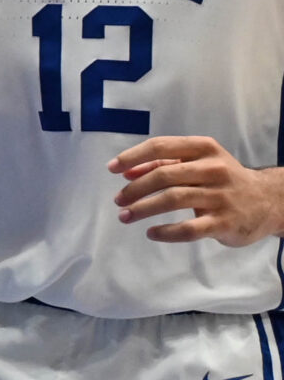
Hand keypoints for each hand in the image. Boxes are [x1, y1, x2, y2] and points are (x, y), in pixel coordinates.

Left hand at [110, 137, 283, 243]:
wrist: (269, 202)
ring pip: (172, 199)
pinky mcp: (225, 222)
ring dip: (143, 209)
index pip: (160, 147)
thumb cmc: (223, 179)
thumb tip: (125, 171)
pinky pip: (189, 228)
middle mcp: (213, 169)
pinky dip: (166, 232)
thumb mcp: (198, 162)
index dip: (133, 157)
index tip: (112, 169)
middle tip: (118, 201)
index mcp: (203, 148)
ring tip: (126, 216)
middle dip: (135, 188)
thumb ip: (163, 163)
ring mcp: (220, 196)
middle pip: (163, 175)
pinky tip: (151, 233)